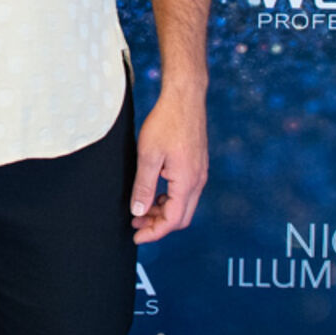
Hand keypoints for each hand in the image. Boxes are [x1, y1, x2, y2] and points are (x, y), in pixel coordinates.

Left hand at [129, 89, 207, 244]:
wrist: (184, 97)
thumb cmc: (166, 122)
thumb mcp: (148, 155)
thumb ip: (144, 186)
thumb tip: (138, 212)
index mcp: (187, 181)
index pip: (172, 220)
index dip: (154, 232)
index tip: (136, 237)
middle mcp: (197, 181)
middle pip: (181, 217)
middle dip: (158, 225)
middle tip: (136, 225)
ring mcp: (199, 173)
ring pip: (183, 205)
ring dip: (163, 212)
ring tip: (140, 210)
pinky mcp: (197, 165)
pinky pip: (185, 192)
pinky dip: (169, 199)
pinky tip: (153, 193)